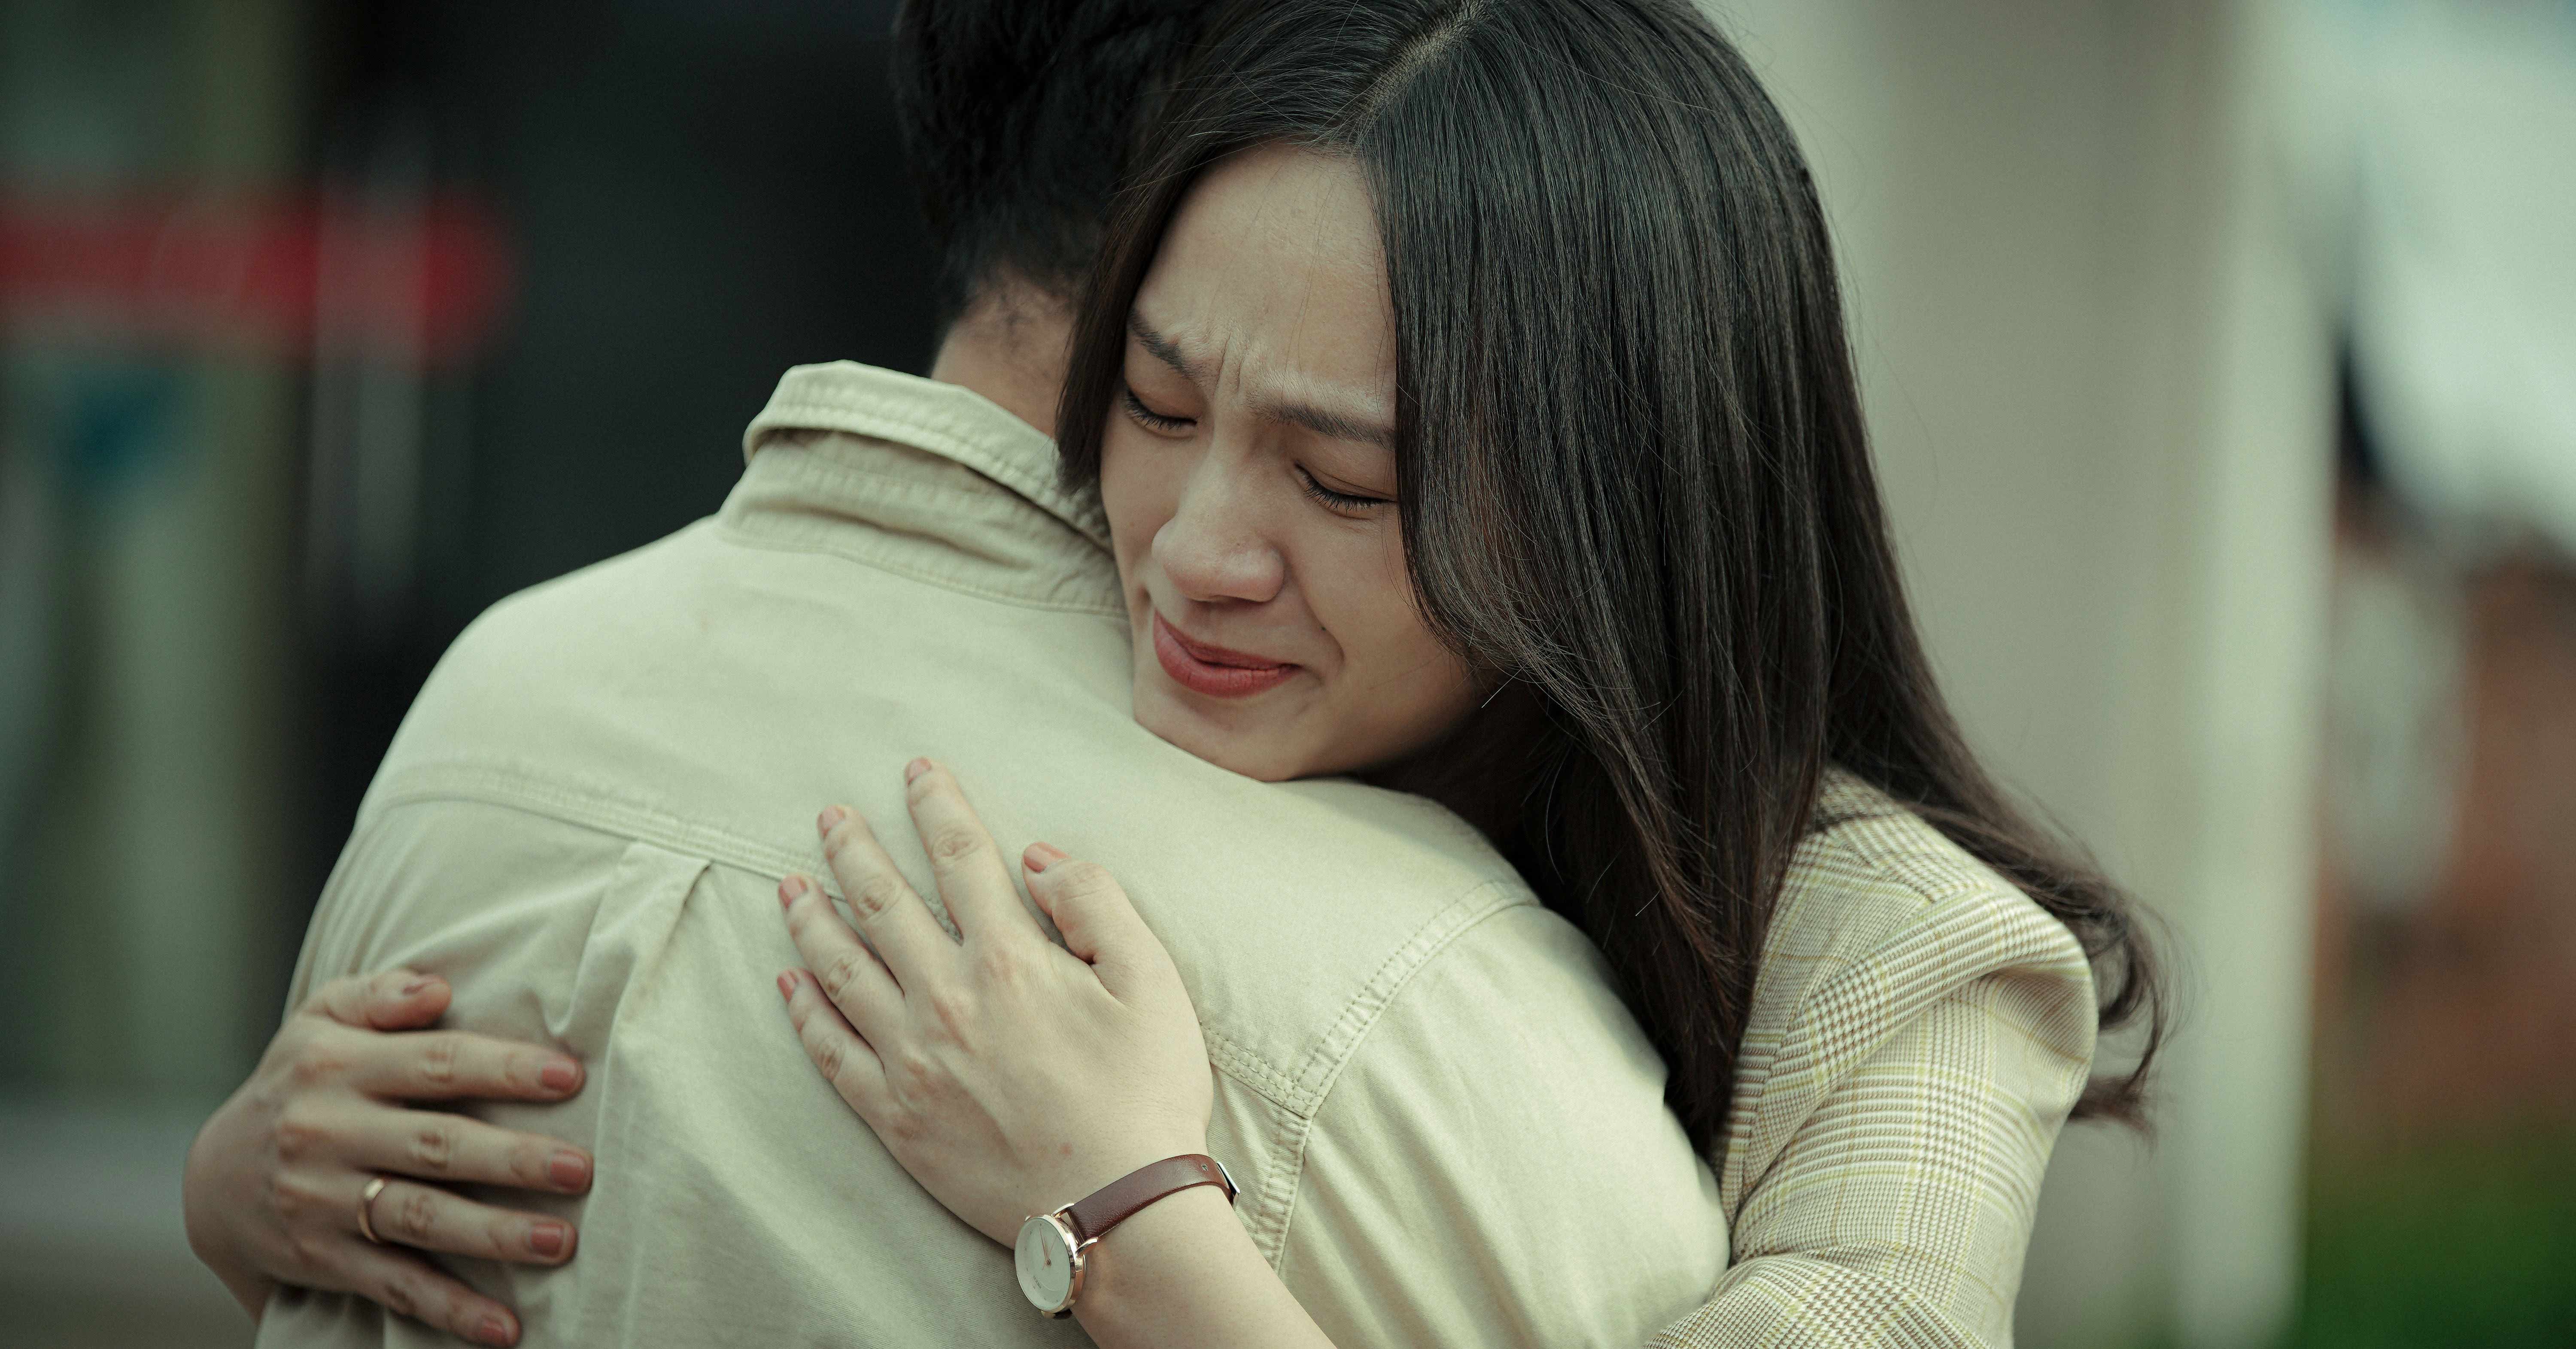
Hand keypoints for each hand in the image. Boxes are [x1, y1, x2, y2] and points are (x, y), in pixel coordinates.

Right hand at [185, 968, 595, 1345]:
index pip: (436, 1062)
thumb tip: (440, 987)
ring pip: (420, 1217)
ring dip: (494, 1235)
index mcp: (339, 1066)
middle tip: (581, 1168)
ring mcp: (323, 1200)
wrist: (211, 1177)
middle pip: (436, 1144)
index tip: (570, 1077)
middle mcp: (328, 1132)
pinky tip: (503, 1327)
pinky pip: (393, 1285)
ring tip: (561, 1241)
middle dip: (513, 1158)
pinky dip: (449, 1308)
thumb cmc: (298, 1081)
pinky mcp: (322, 1258)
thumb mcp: (320, 1019)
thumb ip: (382, 994)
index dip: (503, 1069)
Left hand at [774, 757, 1213, 1245]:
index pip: (960, 858)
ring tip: (791, 883)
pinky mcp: (895, 1117)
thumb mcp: (1152, 981)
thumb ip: (1096, 905)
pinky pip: (831, 1052)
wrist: (1116, 1209)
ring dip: (811, 917)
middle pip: (881, 902)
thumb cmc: (1146, 1095)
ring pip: (841, 969)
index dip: (936, 806)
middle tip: (828, 816)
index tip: (917, 772)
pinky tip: (789, 980)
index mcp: (1008, 959)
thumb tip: (1038, 860)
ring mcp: (911, 1060)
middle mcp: (945, 999)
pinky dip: (804, 1011)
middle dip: (852, 849)